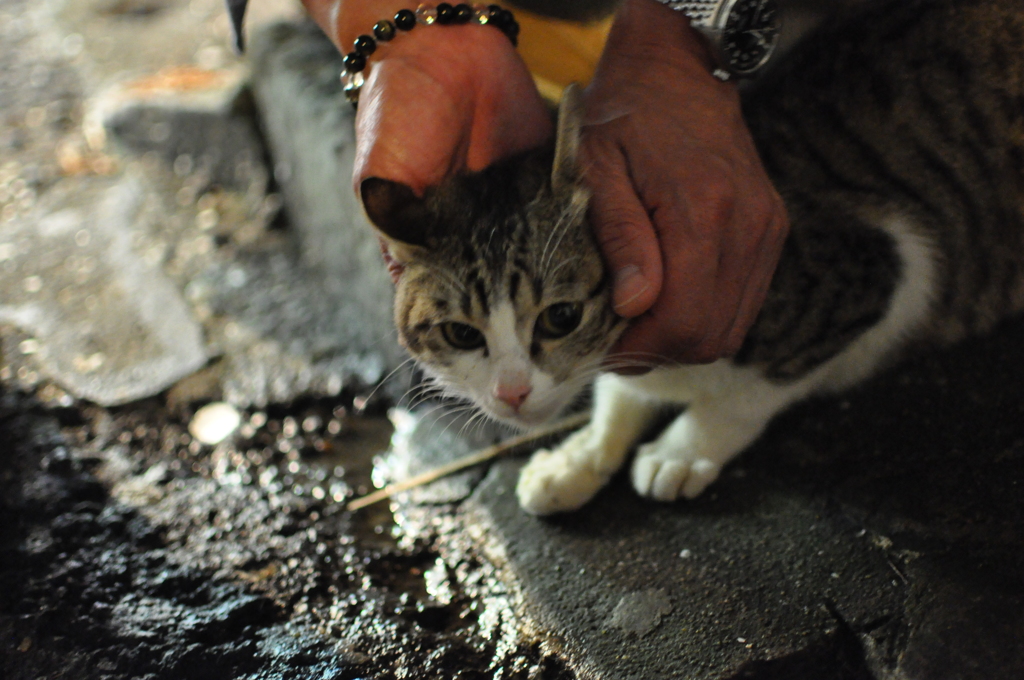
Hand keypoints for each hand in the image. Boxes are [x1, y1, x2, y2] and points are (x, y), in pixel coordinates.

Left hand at [583, 0, 788, 367]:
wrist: (676, 70)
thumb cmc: (624, 116)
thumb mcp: (597, 169)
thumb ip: (620, 237)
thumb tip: (634, 306)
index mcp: (704, 212)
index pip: (685, 322)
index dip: (642, 350)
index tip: (604, 347)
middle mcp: (749, 226)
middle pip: (712, 336)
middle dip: (660, 351)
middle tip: (617, 340)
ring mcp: (766, 228)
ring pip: (732, 326)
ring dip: (683, 336)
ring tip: (639, 321)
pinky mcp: (771, 228)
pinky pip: (743, 300)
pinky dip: (706, 314)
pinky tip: (668, 298)